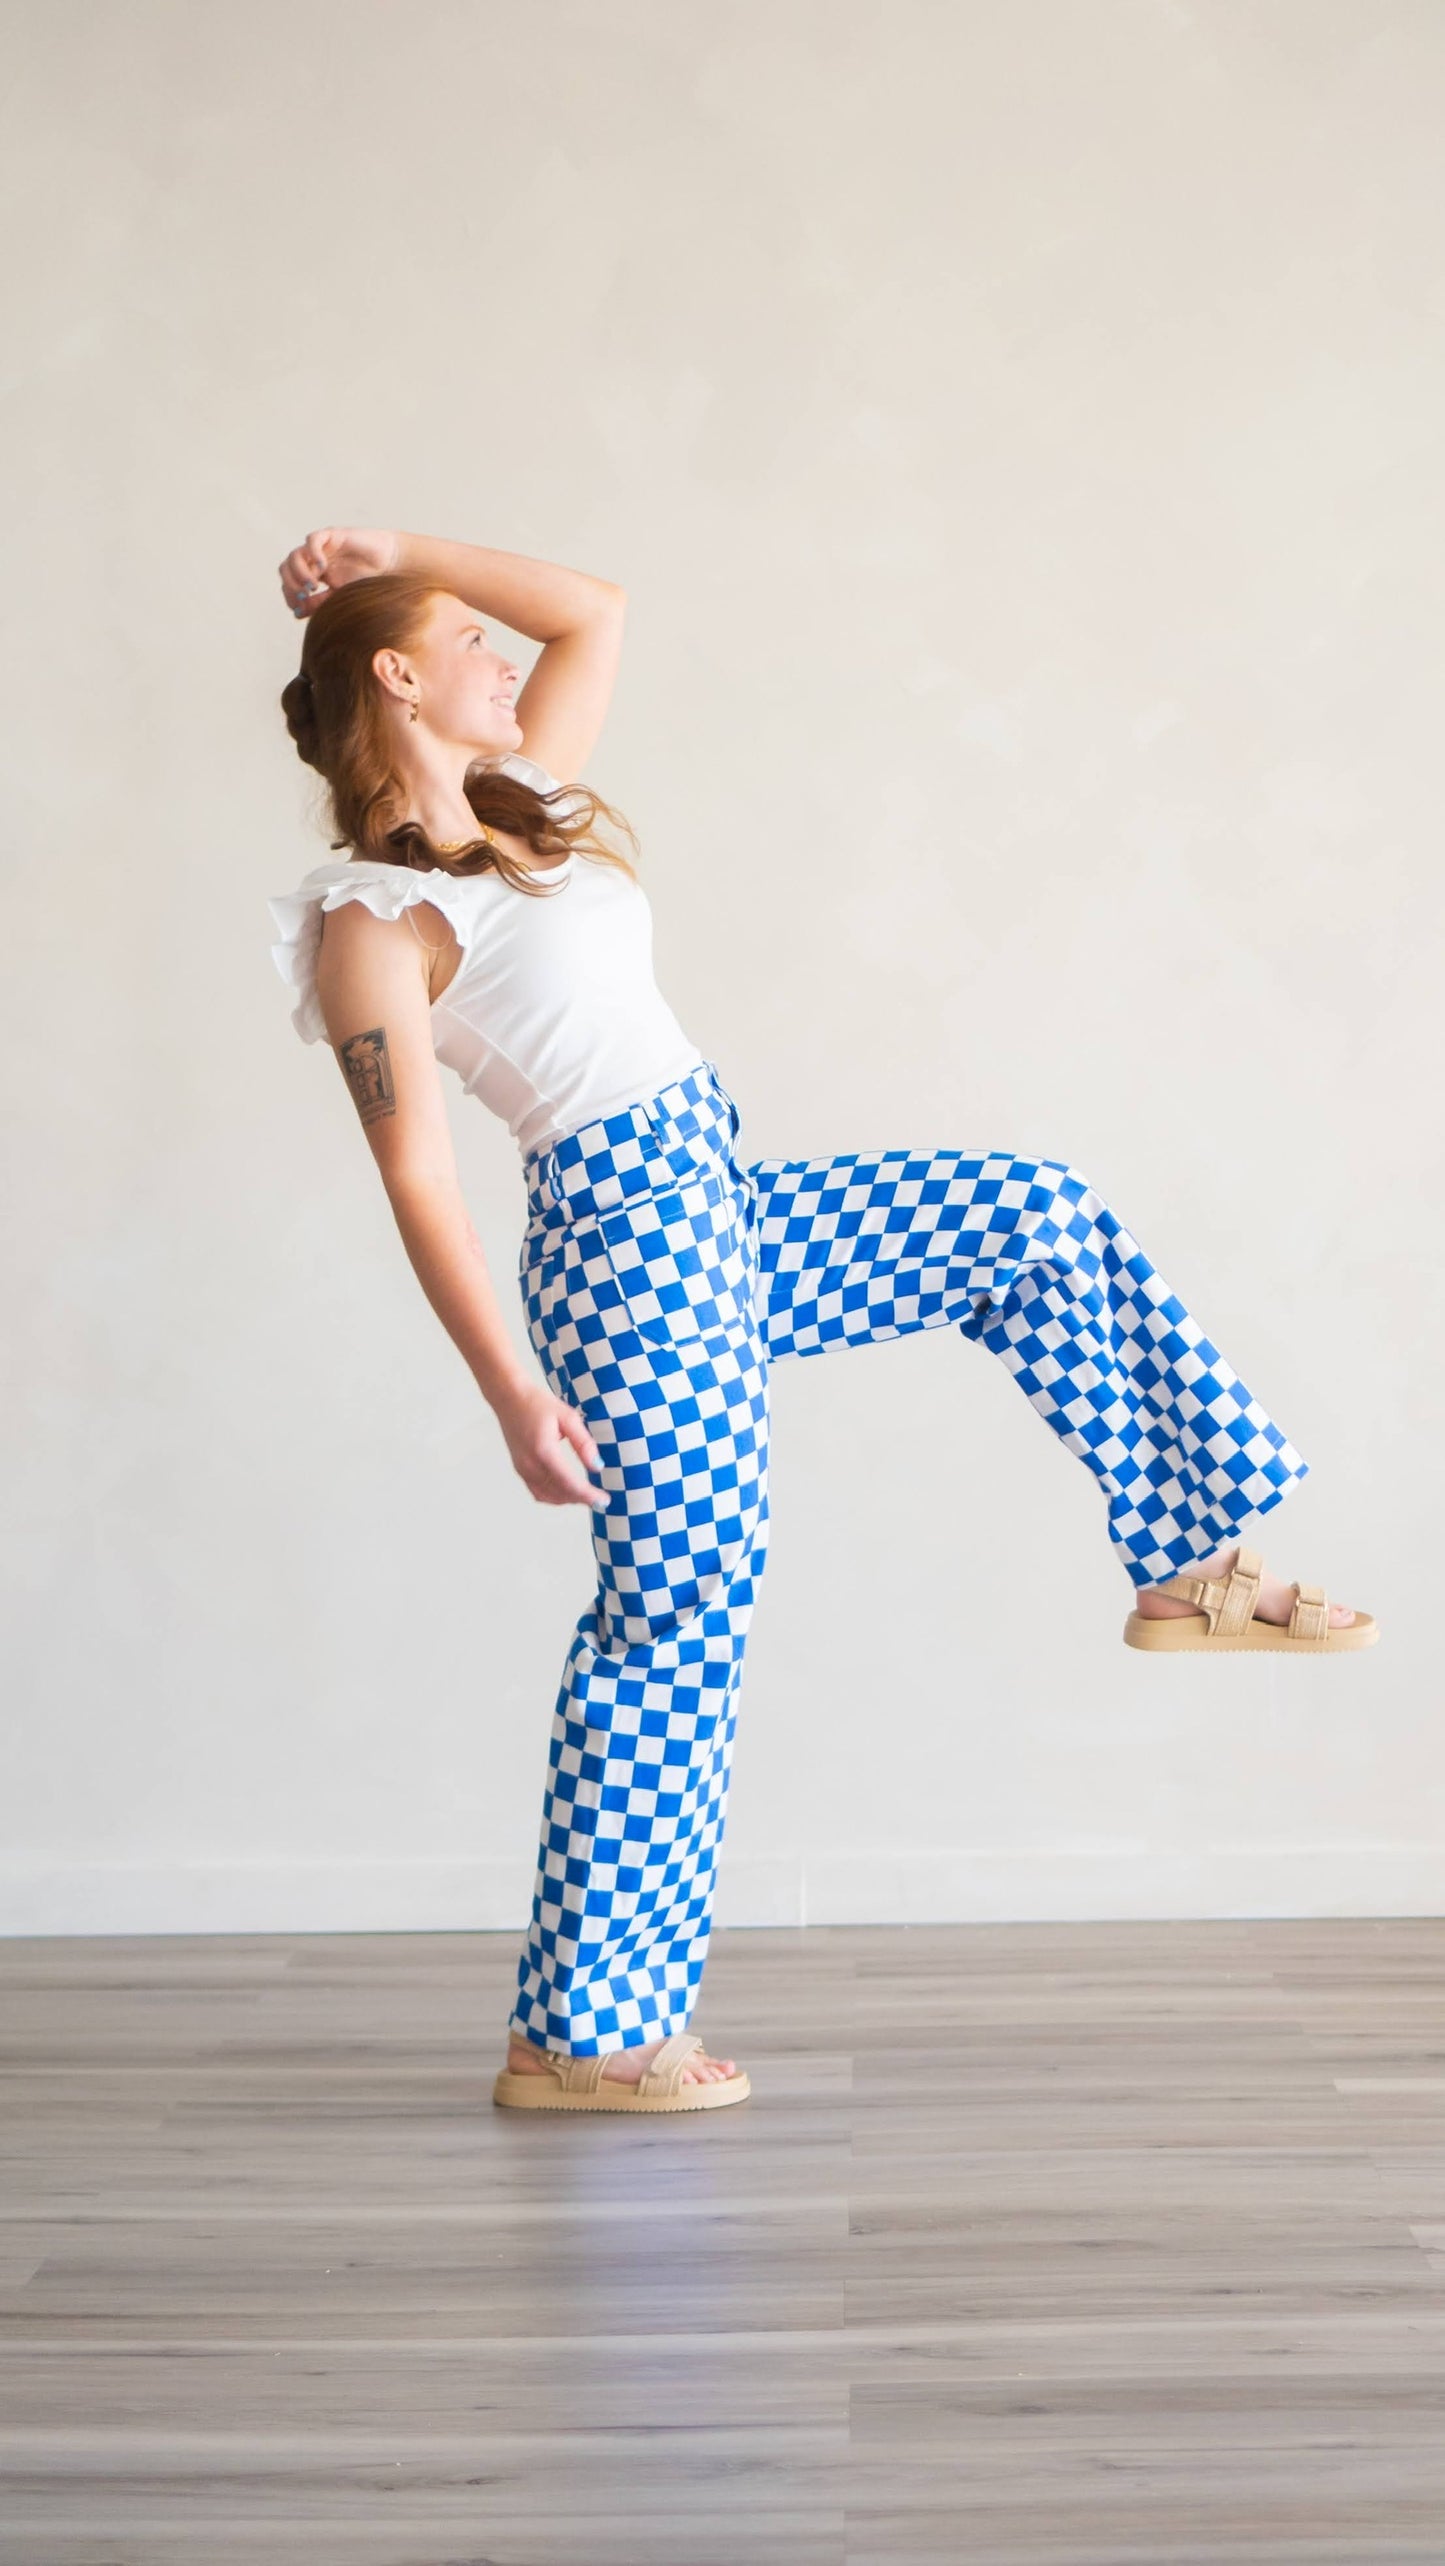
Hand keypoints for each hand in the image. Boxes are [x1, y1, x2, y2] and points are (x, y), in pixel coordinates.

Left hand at [278, 526, 399, 617]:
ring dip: (299, 572)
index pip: (289, 583)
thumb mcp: (340, 597)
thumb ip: (319, 603)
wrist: (389, 565)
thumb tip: (297, 613)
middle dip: (290, 584)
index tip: (298, 609)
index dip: (289, 596)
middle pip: (286, 568)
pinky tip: (322, 567)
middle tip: (303, 596)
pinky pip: (312, 540)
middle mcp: (313, 560)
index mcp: (313, 575)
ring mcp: (321, 548)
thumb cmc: (367, 581)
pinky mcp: (331, 535)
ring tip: (313, 586)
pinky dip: (313, 553)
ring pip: (295, 555)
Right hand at [494, 1379, 607, 1510]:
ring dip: (569, 1500)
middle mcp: (530, 1465)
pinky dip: (554, 1497)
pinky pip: (537, 1492)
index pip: (569, 1483)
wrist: (509, 1397)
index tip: (604, 1500)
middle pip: (560, 1493)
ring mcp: (522, 1469)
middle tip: (601, 1500)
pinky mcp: (519, 1469)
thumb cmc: (537, 1403)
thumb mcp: (568, 1417)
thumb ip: (583, 1443)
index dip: (588, 1495)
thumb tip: (597, 1466)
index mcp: (544, 1451)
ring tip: (587, 1497)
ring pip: (548, 1497)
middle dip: (582, 1499)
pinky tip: (567, 1493)